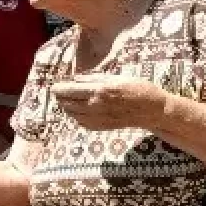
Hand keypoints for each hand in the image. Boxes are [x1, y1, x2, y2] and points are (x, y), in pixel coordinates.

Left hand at [49, 74, 166, 130]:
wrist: (151, 110)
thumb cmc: (137, 88)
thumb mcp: (116, 77)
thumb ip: (94, 78)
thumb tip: (75, 79)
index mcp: (98, 91)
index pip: (69, 91)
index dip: (58, 88)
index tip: (54, 86)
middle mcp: (95, 106)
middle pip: (67, 103)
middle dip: (61, 97)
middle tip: (59, 91)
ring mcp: (97, 119)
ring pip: (71, 114)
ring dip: (67, 106)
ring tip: (68, 100)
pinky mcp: (100, 127)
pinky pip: (80, 122)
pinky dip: (76, 116)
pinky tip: (81, 109)